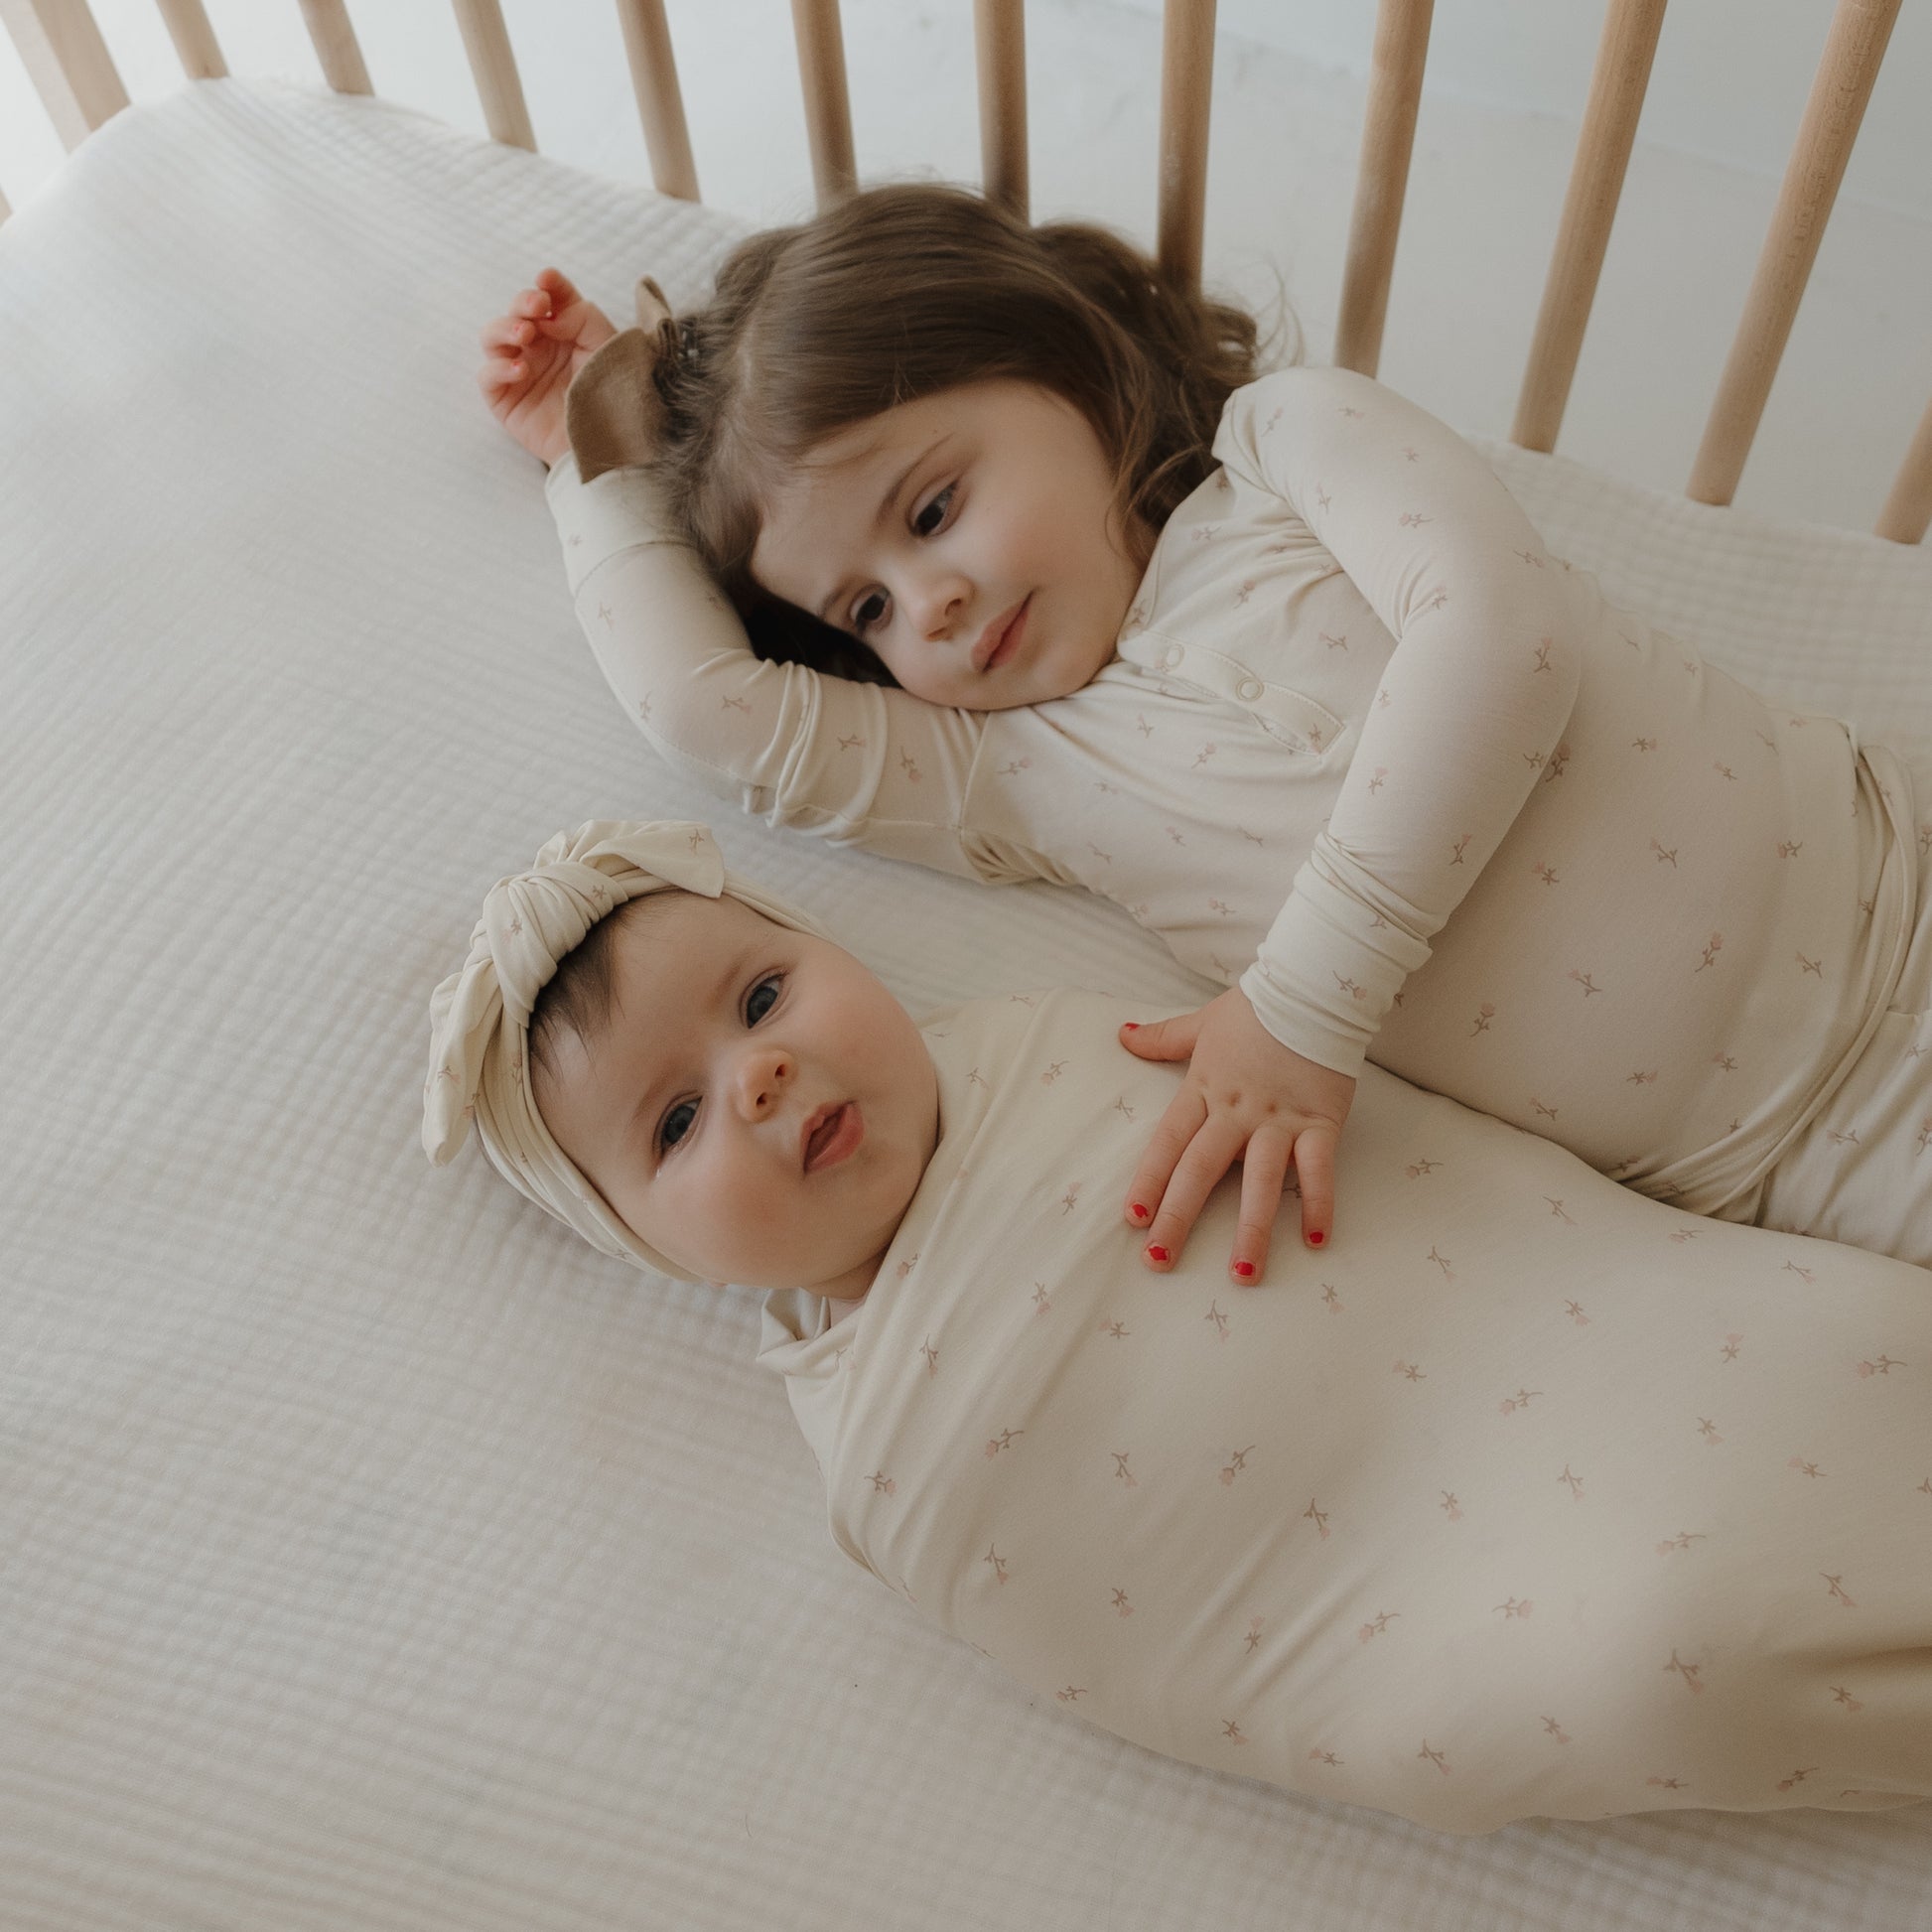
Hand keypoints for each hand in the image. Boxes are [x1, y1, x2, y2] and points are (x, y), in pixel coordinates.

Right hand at [476, 266, 616, 467]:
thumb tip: (549, 312)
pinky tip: (521, 369)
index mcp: (564, 332)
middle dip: (523, 302)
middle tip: (537, 307)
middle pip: (516, 311)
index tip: (548, 281)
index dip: (547, 285)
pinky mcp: (505, 400)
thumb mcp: (607, 347)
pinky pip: (487, 376)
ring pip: (492, 337)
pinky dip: (499, 367)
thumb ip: (582, 317)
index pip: (550, 298)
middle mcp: (538, 348)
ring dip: (504, 328)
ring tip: (526, 334)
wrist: (609, 446)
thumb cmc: (613, 397)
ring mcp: (519, 371)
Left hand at [1118, 987, 1354, 1281]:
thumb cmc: (1256, 1008)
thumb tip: (1120, 1035)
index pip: (1169, 1142)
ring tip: (1241, 1275)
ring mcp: (1278, 1120)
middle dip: (1179, 1217)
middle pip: (1201, 1171)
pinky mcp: (1320, 1122)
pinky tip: (1317, 1240)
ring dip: (1251, 1230)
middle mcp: (1236, 1112)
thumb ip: (1162, 1038)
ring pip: (1259, 1181)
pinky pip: (1317, 1169)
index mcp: (1204, 1090)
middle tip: (1159, 1261)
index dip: (1150, 1180)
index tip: (1133, 1218)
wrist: (1314, 987)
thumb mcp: (1201, 1023)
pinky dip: (1318, 1203)